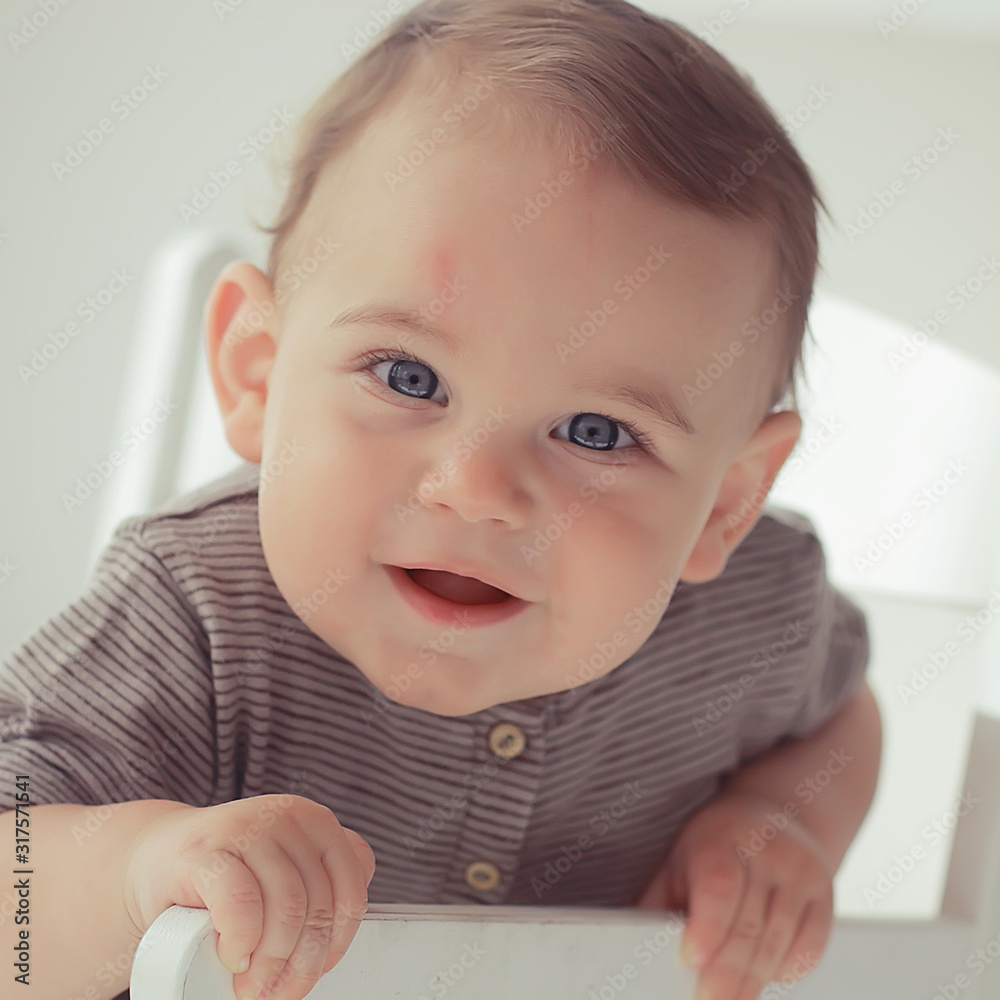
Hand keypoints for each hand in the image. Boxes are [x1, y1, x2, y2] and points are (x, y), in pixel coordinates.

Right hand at [123, 794, 376, 999]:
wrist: (153, 858)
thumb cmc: (227, 877)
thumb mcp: (283, 871)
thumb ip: (319, 886)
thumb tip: (333, 943)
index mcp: (316, 823)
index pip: (352, 886)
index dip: (337, 940)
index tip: (316, 969)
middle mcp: (286, 817)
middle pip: (317, 904)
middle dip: (301, 963)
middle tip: (278, 992)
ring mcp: (245, 828)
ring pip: (286, 908)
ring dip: (272, 963)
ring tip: (253, 986)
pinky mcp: (205, 852)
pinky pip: (241, 903)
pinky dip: (243, 942)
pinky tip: (234, 958)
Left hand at [634, 790, 833, 999]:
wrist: (778, 813)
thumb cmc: (716, 845)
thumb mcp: (681, 858)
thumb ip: (660, 902)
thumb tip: (634, 948)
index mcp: (723, 837)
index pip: (719, 885)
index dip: (707, 927)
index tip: (690, 960)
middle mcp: (768, 851)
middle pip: (750, 923)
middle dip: (727, 972)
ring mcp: (802, 872)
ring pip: (780, 940)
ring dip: (753, 979)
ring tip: (730, 999)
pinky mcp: (827, 895)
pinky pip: (810, 947)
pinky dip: (786, 971)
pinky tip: (764, 976)